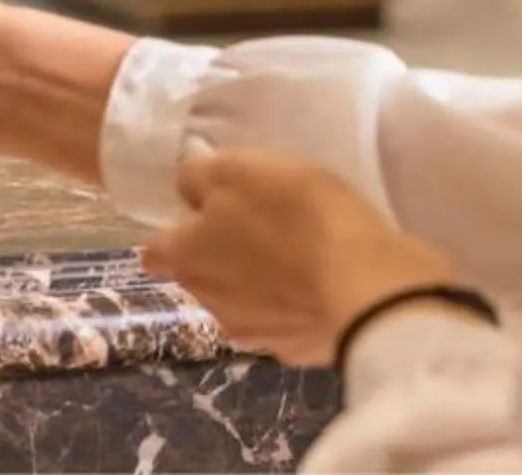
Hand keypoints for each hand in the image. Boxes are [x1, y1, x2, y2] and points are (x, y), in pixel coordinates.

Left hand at [139, 149, 460, 366]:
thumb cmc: (295, 215)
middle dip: (218, 258)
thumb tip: (187, 188)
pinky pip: (285, 325)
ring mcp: (254, 336)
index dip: (173, 233)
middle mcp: (210, 304)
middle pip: (200, 278)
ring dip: (257, 286)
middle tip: (256, 230)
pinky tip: (321, 288)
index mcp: (186, 259)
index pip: (155, 251)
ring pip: (241, 305)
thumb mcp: (241, 169)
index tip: (198, 219)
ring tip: (294, 259)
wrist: (366, 285)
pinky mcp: (297, 352)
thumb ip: (201, 176)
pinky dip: (294, 309)